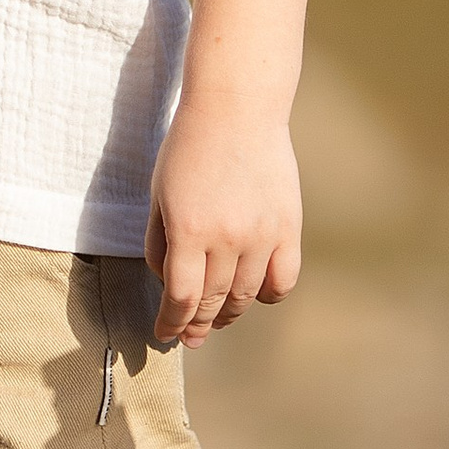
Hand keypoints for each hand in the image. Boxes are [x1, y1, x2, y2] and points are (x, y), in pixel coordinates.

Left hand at [144, 99, 301, 347]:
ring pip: (246, 295)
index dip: (172, 321)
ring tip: (217, 320)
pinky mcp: (290, 228)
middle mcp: (229, 239)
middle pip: (214, 301)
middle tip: (189, 338)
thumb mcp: (158, 194)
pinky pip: (282, 280)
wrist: (236, 111)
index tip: (165, 333)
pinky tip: (252, 296)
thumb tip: (168, 284)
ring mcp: (263, 236)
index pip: (181, 297)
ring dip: (229, 314)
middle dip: (198, 325)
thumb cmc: (187, 149)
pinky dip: (267, 294)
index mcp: (189, 230)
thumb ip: (160, 243)